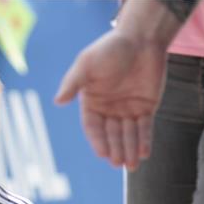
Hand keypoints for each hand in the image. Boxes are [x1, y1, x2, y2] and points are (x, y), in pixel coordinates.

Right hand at [54, 29, 166, 169]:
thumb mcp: (87, 64)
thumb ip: (73, 83)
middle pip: (111, 135)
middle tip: (120, 163)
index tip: (103, 154)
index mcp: (92, 103)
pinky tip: (144, 153)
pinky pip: (145, 127)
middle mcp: (109, 109)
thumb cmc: (110, 49)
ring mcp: (128, 109)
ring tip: (132, 165)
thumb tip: (57, 102)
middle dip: (116, 149)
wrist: (141, 37)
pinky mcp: (146, 107)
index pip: (93, 128)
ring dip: (130, 150)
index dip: (98, 141)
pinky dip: (144, 140)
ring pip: (128, 134)